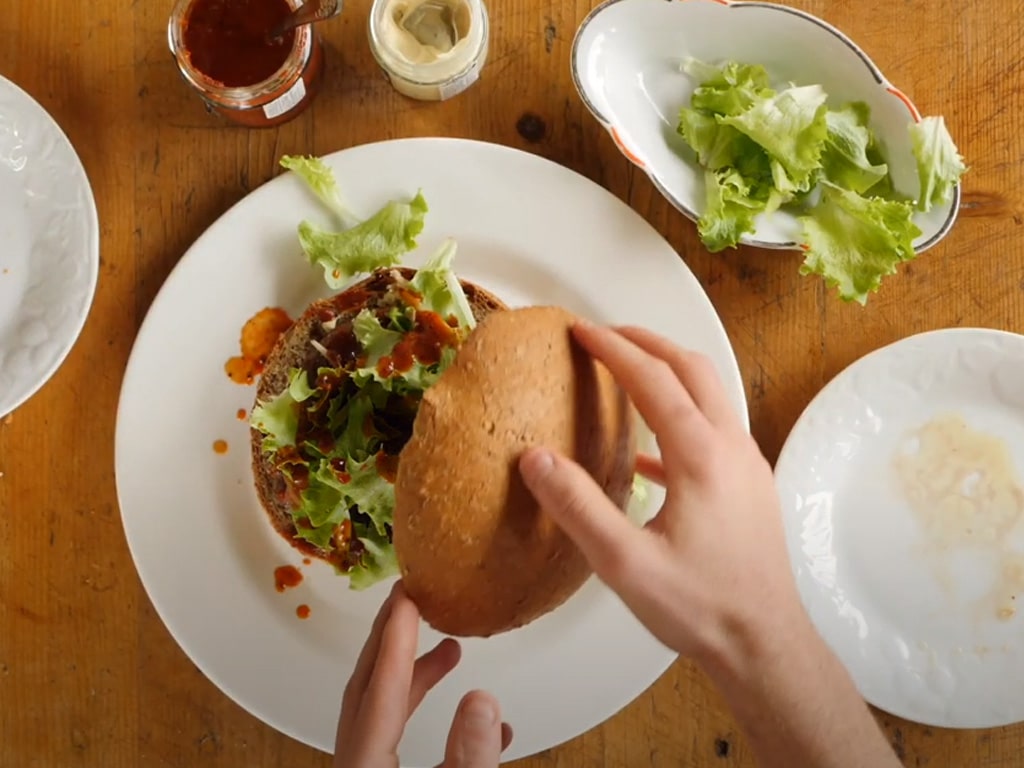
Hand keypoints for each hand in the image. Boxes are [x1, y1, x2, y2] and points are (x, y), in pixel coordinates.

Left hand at [334, 581, 512, 767]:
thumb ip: (471, 754)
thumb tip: (481, 698)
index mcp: (364, 767)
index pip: (380, 692)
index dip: (396, 641)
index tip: (406, 597)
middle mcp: (357, 765)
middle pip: (369, 690)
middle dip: (390, 639)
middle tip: (410, 596)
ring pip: (383, 713)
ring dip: (415, 675)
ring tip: (451, 649)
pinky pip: (398, 738)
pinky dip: (427, 715)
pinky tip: (471, 714)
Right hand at [518, 322, 807, 663]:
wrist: (765, 644)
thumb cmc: (701, 607)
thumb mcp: (624, 564)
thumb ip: (577, 507)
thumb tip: (535, 458)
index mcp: (701, 455)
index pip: (652, 379)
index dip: (613, 349)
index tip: (581, 330)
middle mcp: (730, 448)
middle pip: (691, 369)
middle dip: (646, 343)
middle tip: (605, 335)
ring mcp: (745, 465)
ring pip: (709, 394)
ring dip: (668, 373)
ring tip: (628, 372)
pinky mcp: (748, 487)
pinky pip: (712, 431)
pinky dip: (679, 418)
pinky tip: (648, 454)